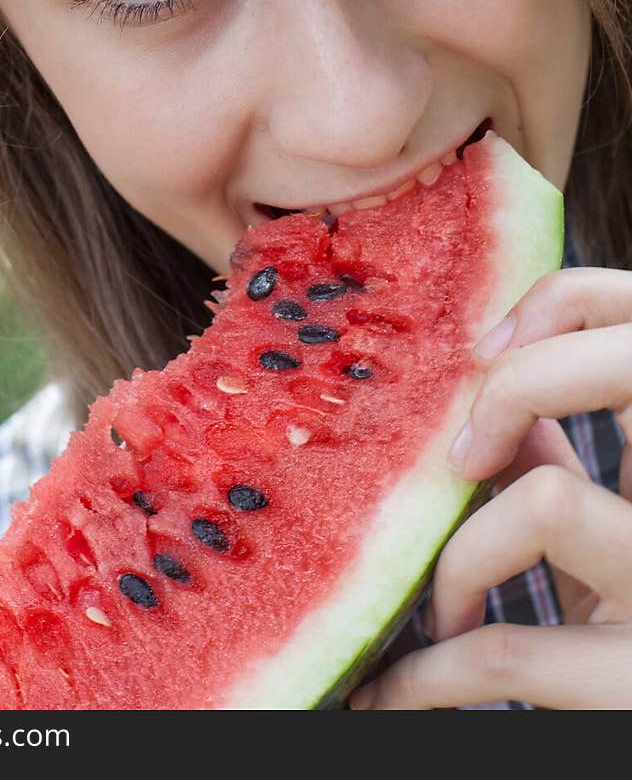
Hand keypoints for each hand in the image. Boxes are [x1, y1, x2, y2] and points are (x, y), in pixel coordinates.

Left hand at [348, 266, 631, 708]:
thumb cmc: (621, 628)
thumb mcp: (606, 535)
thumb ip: (558, 459)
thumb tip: (485, 388)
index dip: (567, 301)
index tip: (486, 353)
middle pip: (626, 367)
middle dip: (517, 386)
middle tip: (462, 460)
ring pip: (544, 499)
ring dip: (458, 562)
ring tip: (443, 613)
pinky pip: (502, 653)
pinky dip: (421, 677)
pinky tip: (387, 695)